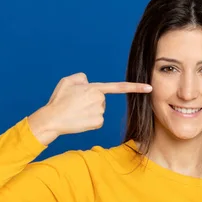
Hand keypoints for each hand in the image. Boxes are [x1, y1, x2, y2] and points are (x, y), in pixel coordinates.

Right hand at [28, 72, 151, 144]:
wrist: (52, 119)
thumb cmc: (58, 100)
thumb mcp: (67, 82)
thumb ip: (81, 78)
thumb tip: (88, 83)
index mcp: (94, 88)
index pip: (118, 87)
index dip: (135, 87)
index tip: (149, 87)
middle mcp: (100, 100)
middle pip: (101, 100)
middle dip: (91, 102)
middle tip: (75, 104)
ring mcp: (100, 112)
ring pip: (99, 111)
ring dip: (89, 111)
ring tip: (76, 112)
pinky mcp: (98, 123)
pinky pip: (98, 121)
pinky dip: (89, 121)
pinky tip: (79, 120)